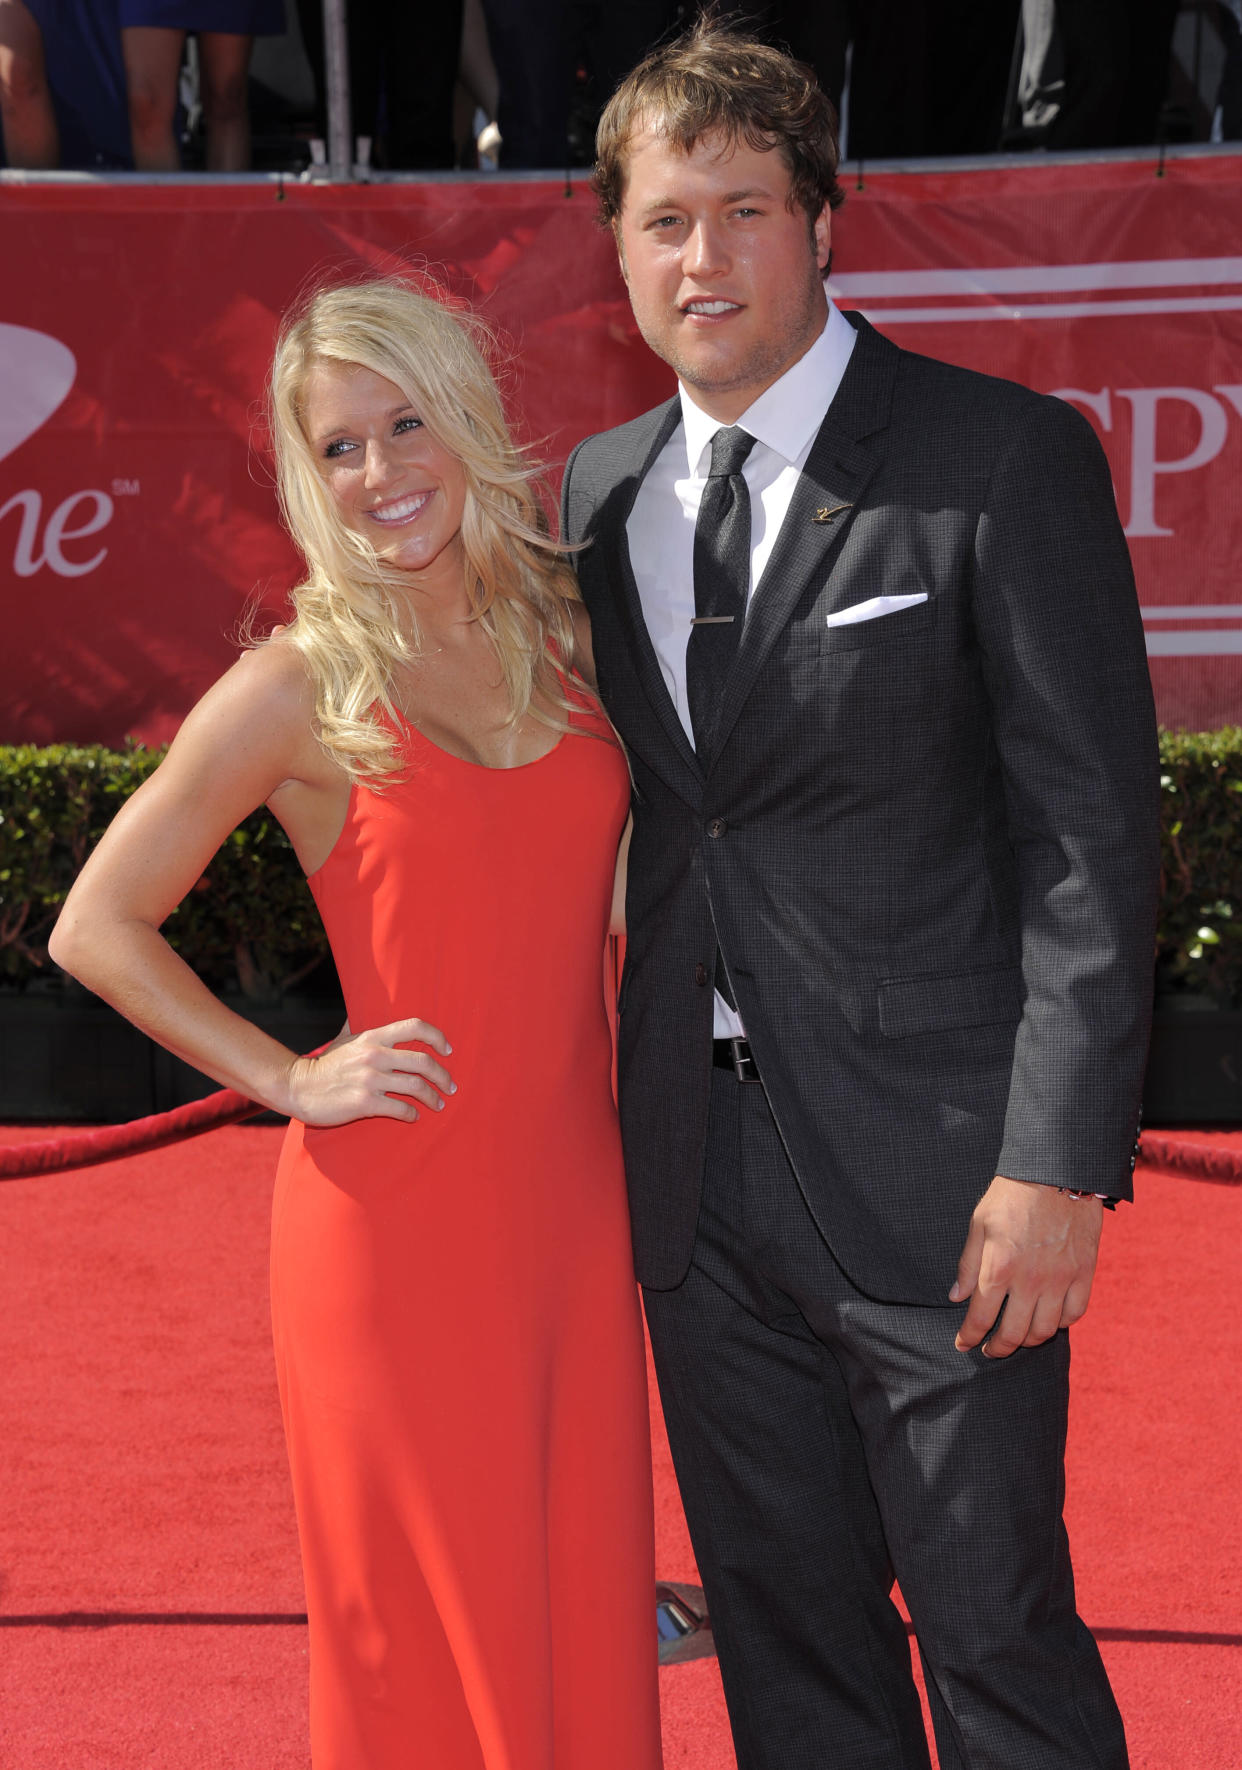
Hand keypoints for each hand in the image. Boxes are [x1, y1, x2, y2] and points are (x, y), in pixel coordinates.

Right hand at [282, 1017, 454, 1126]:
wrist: (298, 1087)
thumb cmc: (325, 1064)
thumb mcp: (343, 1038)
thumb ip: (360, 1024)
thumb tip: (365, 1005)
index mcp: (373, 1037)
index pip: (415, 1027)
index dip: (437, 1037)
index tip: (448, 1050)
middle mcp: (374, 1055)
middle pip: (423, 1062)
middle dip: (443, 1076)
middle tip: (450, 1087)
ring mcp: (370, 1080)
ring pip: (416, 1087)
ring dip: (432, 1098)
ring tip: (438, 1105)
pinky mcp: (364, 1103)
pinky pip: (400, 1109)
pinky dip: (411, 1114)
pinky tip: (413, 1116)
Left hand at [951, 1175, 1102, 1357]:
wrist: (1057, 1170)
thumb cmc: (1012, 1194)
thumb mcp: (980, 1223)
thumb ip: (968, 1264)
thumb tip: (957, 1297)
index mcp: (999, 1267)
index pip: (980, 1319)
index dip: (969, 1337)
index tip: (963, 1344)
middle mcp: (1031, 1280)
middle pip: (1014, 1334)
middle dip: (998, 1348)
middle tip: (990, 1349)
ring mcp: (1061, 1279)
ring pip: (1046, 1330)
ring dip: (1029, 1340)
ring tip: (1018, 1336)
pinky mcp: (1085, 1273)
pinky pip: (1075, 1313)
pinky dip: (1061, 1322)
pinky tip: (1049, 1318)